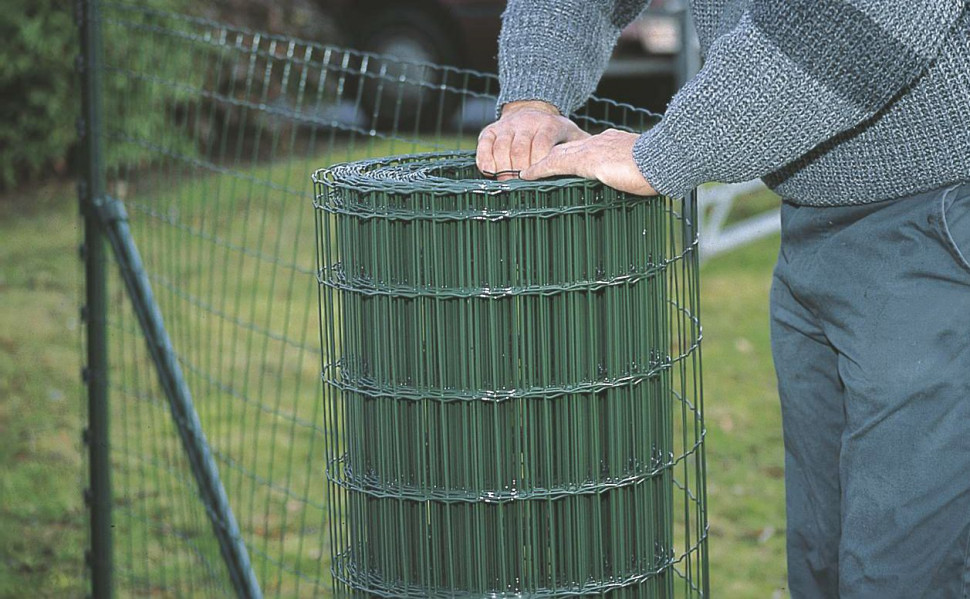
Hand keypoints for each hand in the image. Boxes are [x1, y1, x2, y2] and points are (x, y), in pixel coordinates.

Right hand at [476, 100, 589, 180]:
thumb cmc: (555, 133)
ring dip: (504, 169)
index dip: (538, 164)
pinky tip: (490, 172)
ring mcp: (507, 126)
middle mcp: (526, 122)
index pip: (542, 145)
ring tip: (508, 185)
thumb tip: (598, 166)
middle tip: (521, 190)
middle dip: (520, 171)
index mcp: (549, 125)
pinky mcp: (491, 130)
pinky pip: (484, 145)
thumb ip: (582, 150)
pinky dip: (485, 159)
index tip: (537, 180)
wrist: (531, 110)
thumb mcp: (572, 136)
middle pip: (520, 150)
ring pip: (502, 148)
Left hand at [521, 128, 656, 195]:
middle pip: (567, 149)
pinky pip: (555, 163)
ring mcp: (591, 149)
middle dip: (551, 158)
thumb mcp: (644, 171)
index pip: (587, 149)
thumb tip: (637, 187)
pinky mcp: (585, 160)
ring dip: (540, 164)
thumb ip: (633, 175)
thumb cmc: (662, 167)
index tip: (562, 164)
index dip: (572, 156)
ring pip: (557, 154)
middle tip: (533, 170)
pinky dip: (539, 169)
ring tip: (524, 175)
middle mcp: (599, 141)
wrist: (665, 157)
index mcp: (613, 143)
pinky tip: (527, 176)